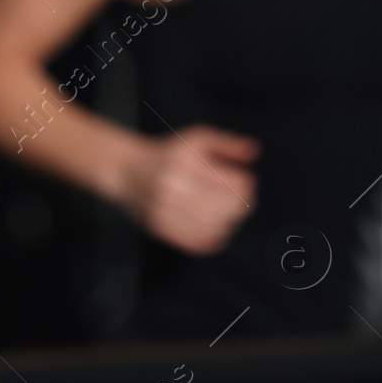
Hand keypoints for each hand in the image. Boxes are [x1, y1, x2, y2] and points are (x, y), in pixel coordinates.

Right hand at [122, 124, 259, 255]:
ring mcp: (165, 211)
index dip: (248, 184)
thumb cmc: (170, 153)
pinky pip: (200, 243)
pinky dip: (214, 237)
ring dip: (230, 222)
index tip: (244, 180)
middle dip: (242, 204)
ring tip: (226, 212)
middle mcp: (173, 188)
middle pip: (230, 208)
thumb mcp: (198, 139)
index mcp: (186, 163)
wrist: (128, 171)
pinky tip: (214, 226)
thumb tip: (254, 152)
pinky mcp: (160, 229)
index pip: (236, 184)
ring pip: (217, 228)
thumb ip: (228, 144)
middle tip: (238, 198)